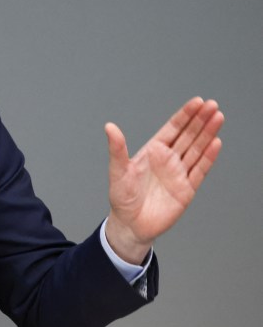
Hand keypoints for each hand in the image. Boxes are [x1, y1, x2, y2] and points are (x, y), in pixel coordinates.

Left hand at [105, 97, 223, 263]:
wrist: (131, 225)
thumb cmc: (122, 197)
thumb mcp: (118, 171)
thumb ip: (117, 149)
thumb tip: (109, 127)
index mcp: (153, 151)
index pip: (172, 129)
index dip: (185, 115)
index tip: (197, 102)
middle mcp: (168, 159)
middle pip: (188, 136)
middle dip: (200, 120)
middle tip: (212, 105)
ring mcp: (179, 173)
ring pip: (196, 149)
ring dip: (207, 134)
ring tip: (218, 118)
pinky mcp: (187, 189)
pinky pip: (199, 170)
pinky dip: (208, 157)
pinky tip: (216, 143)